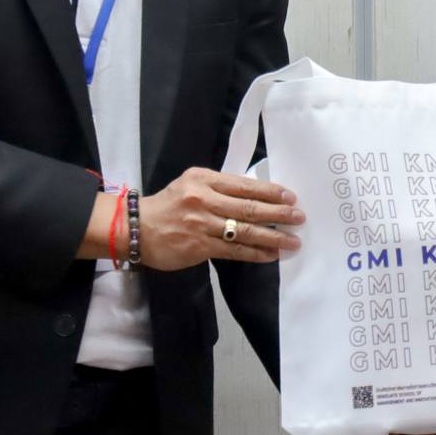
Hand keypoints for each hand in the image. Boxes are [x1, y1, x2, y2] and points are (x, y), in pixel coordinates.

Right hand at [139, 168, 303, 271]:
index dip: (270, 192)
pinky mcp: (199, 247)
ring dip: (273, 236)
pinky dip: (255, 253)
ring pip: (245, 231)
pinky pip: (234, 251)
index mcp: (203, 179)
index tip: (290, 197)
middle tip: (299, 218)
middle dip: (278, 213)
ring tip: (292, 241)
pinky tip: (271, 255)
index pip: (244, 185)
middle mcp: (203, 199)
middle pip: (249, 207)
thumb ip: (218, 187)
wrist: (136, 228)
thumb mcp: (190, 184)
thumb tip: (253, 195)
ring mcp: (202, 224)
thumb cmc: (167, 205)